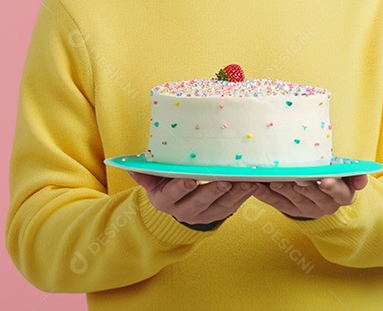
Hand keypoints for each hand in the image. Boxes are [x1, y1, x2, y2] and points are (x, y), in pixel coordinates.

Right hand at [128, 171, 255, 226]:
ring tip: (247, 182)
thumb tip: (128, 166)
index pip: (174, 194)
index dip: (182, 187)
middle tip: (225, 180)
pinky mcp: (219, 215)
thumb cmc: (164, 184)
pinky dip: (244, 197)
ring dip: (235, 195)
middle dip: (213, 192)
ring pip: (221, 207)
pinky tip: (253, 185)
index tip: (191, 178)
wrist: (178, 206)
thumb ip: (143, 173)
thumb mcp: (152, 180)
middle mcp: (184, 211)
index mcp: (165, 201)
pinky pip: (234, 207)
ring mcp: (204, 215)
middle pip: (200, 203)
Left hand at [251, 175, 368, 219]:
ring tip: (273, 179)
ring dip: (283, 189)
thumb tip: (363, 179)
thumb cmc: (332, 174)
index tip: (325, 181)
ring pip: (294, 199)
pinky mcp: (289, 210)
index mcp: (343, 194)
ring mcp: (306, 209)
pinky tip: (253, 184)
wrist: (320, 192)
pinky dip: (263, 194)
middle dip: (304, 187)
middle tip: (295, 178)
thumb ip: (352, 172)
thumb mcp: (345, 172)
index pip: (341, 193)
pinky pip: (275, 202)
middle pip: (314, 196)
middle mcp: (326, 205)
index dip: (333, 187)